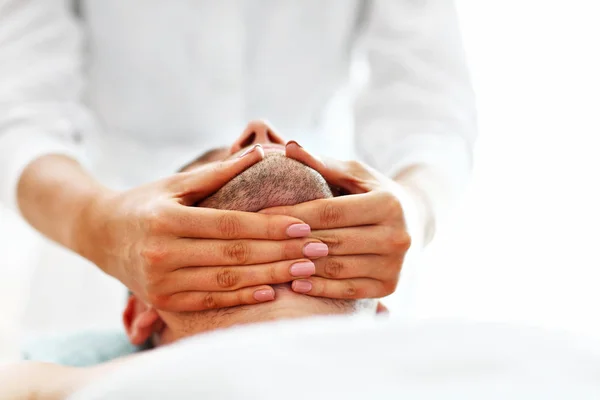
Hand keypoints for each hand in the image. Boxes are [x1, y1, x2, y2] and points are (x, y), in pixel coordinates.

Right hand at [79, 145, 327, 311]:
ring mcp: (162, 282)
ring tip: (306, 270)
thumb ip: (219, 172)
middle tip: (319, 249)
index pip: (231, 225)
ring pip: (228, 281)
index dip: (270, 226)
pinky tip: (272, 292)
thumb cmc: (144, 203)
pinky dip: (243, 298)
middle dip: (282, 252)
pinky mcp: (164, 302)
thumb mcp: (175, 184)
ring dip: (271, 276)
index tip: (305, 225)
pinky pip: (211, 301)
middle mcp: (162, 254)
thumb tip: (262, 150)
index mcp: (167, 220)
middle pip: (235, 255)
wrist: (100, 235)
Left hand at [261, 141, 411, 299]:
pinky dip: (319, 288)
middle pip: (331, 241)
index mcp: (388, 204)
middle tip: (259, 241)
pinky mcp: (390, 287)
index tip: (261, 214)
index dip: (292, 214)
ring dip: (301, 267)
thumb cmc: (374, 193)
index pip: (329, 211)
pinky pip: (348, 290)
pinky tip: (295, 284)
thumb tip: (289, 147)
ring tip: (271, 263)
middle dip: (292, 241)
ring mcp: (395, 265)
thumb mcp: (355, 174)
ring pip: (337, 268)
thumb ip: (323, 164)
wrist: (415, 222)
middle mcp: (397, 236)